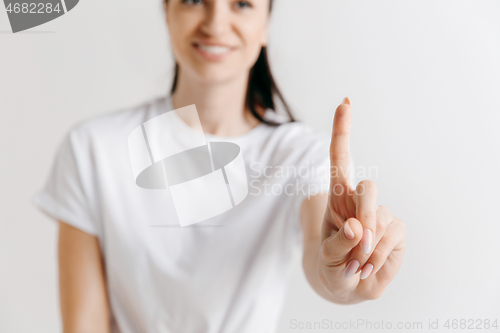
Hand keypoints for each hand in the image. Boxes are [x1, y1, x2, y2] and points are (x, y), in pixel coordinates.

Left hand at [318, 97, 405, 302]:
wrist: (348, 286)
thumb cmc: (331, 266)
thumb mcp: (325, 259)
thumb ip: (338, 245)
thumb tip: (360, 228)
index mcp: (337, 197)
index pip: (340, 159)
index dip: (343, 131)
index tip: (345, 102)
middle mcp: (359, 200)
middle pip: (367, 188)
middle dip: (365, 214)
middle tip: (358, 244)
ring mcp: (380, 213)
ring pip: (380, 219)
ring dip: (368, 248)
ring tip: (357, 263)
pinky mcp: (397, 229)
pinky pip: (393, 236)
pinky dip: (380, 256)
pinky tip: (369, 266)